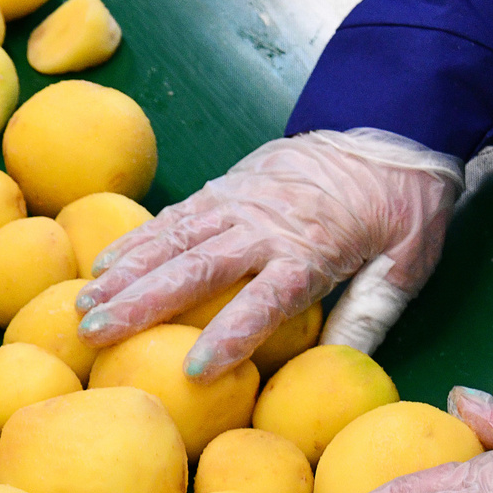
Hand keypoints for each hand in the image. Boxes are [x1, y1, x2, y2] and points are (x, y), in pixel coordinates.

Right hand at [75, 128, 463, 378]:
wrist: (391, 122)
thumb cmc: (405, 203)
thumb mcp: (409, 262)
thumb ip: (371, 314)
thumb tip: (339, 367)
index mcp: (313, 249)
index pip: (266, 299)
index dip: (230, 334)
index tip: (193, 369)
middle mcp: (265, 224)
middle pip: (196, 268)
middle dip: (142, 303)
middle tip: (96, 334)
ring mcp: (240, 201)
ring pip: (172, 239)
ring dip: (124, 273)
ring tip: (83, 304)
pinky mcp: (226, 186)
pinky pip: (174, 216)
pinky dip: (135, 240)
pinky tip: (103, 264)